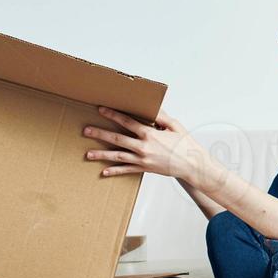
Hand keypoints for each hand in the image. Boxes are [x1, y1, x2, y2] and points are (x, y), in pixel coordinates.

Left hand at [84, 107, 219, 186]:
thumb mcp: (175, 126)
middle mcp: (143, 147)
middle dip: (100, 133)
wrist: (192, 165)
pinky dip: (115, 171)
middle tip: (86, 130)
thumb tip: (151, 106)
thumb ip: (161, 116)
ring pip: (117, 156)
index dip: (113, 114)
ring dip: (101, 154)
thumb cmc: (185, 145)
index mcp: (150, 134)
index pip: (127, 122)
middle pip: (117, 138)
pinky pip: (126, 170)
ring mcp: (142, 159)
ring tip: (88, 153)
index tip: (101, 109)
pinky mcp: (144, 169)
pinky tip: (104, 172)